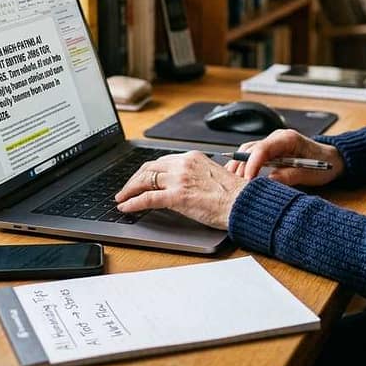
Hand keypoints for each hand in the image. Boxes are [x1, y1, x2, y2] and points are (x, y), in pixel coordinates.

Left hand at [114, 151, 247, 229]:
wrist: (243, 203)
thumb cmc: (233, 194)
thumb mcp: (211, 176)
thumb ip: (193, 175)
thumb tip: (180, 185)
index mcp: (192, 158)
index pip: (161, 161)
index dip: (147, 171)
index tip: (140, 179)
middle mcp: (183, 164)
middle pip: (149, 168)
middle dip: (134, 179)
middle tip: (126, 189)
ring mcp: (179, 179)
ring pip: (145, 181)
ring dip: (129, 190)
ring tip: (122, 198)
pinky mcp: (177, 196)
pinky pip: (147, 198)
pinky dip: (133, 203)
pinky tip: (126, 207)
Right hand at [225, 129, 344, 186]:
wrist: (333, 159)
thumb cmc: (324, 163)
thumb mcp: (310, 172)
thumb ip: (290, 176)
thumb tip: (270, 181)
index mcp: (287, 138)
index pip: (263, 148)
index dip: (252, 164)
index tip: (247, 180)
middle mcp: (276, 139)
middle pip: (250, 149)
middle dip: (240, 166)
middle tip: (234, 185)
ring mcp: (272, 145)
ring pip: (248, 152)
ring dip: (239, 167)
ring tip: (232, 183)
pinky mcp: (270, 153)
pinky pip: (252, 157)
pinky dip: (244, 167)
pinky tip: (238, 178)